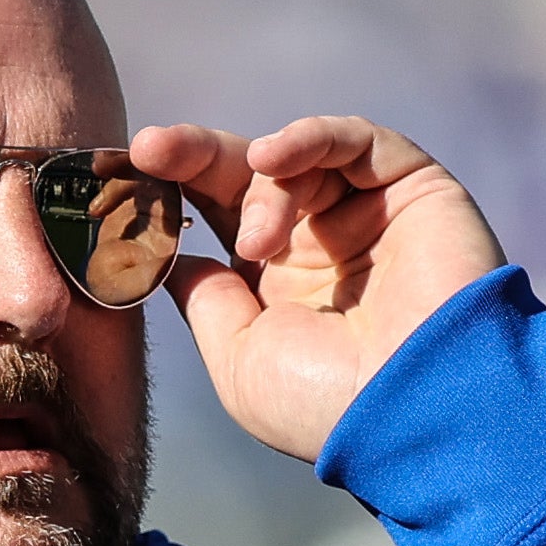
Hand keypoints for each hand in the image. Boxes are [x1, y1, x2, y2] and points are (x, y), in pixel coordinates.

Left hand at [131, 117, 507, 464]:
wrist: (420, 407)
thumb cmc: (328, 403)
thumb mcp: (240, 361)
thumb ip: (206, 303)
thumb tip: (172, 258)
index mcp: (282, 288)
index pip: (220, 218)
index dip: (173, 193)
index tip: (125, 178)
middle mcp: (323, 245)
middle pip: (247, 178)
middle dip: (194, 157)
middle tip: (150, 148)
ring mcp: (369, 213)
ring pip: (297, 162)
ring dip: (260, 184)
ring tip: (259, 237)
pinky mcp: (413, 187)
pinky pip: (356, 140)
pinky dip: (309, 138)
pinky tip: (270, 159)